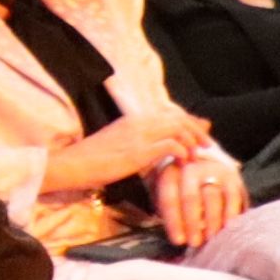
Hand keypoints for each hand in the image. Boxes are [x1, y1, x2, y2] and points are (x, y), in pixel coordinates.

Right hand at [49, 105, 208, 195]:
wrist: (71, 165)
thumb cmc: (91, 160)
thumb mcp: (120, 145)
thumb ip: (142, 143)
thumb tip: (163, 145)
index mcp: (134, 119)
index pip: (171, 114)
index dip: (190, 123)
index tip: (201, 135)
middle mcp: (139, 122)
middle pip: (179, 119)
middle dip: (197, 132)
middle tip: (207, 146)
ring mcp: (139, 135)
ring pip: (178, 129)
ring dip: (192, 143)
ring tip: (195, 157)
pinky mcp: (139, 150)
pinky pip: (171, 145)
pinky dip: (182, 152)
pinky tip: (182, 162)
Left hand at [155, 146, 245, 249]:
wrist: (203, 164)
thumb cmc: (179, 188)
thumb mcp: (166, 194)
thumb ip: (168, 211)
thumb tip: (179, 238)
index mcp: (169, 172)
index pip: (169, 199)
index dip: (174, 222)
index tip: (178, 241)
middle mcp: (192, 168)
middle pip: (190, 198)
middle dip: (192, 223)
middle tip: (194, 243)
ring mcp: (213, 171)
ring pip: (213, 197)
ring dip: (212, 221)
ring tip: (211, 239)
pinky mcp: (233, 178)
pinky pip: (233, 198)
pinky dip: (231, 215)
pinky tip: (227, 229)